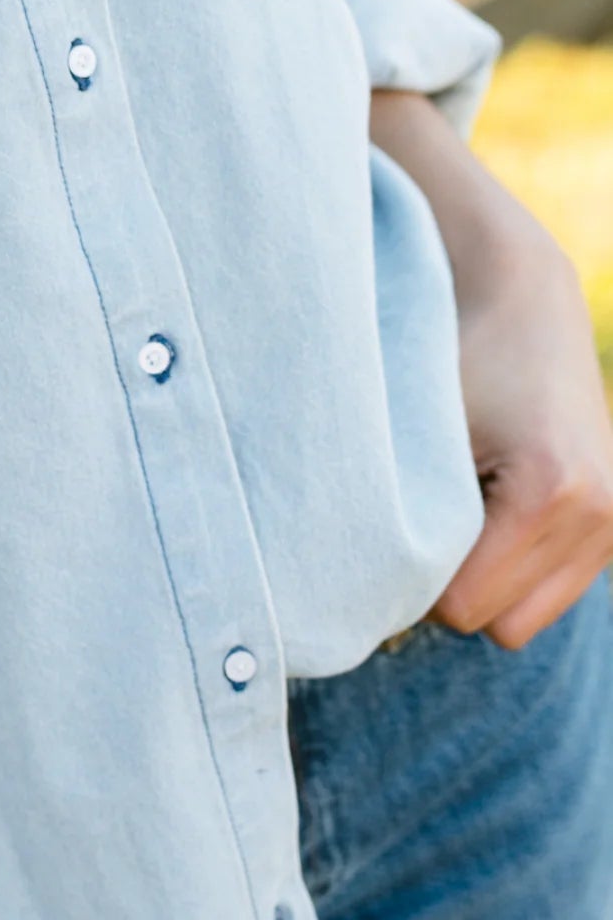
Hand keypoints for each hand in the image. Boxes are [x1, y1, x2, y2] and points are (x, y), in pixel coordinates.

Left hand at [370, 88, 612, 648]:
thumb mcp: (410, 425)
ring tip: (457, 507)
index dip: (412, 578)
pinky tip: (489, 507)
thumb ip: (386, 505)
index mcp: (550, 489)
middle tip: (418, 517)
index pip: (462, 605)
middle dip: (451, 587)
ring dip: (487, 582)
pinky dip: (515, 567)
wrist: (521, 293)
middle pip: (500, 626)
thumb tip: (334, 591)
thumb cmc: (450, 347)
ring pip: (530, 619)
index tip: (384, 527)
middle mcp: (601, 514)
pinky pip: (554, 591)